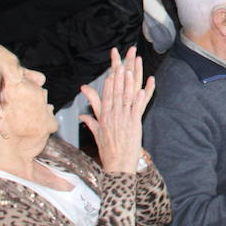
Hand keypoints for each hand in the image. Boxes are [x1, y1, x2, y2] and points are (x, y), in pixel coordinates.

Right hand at [79, 47, 153, 174]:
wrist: (117, 165)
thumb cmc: (108, 150)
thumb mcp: (97, 134)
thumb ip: (91, 121)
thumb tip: (81, 115)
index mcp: (105, 117)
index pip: (106, 96)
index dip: (110, 82)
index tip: (112, 69)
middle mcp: (113, 115)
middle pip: (117, 92)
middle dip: (119, 76)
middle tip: (122, 61)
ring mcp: (124, 119)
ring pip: (126, 97)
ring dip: (129, 82)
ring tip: (131, 69)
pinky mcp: (134, 124)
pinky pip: (138, 108)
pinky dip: (142, 98)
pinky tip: (144, 87)